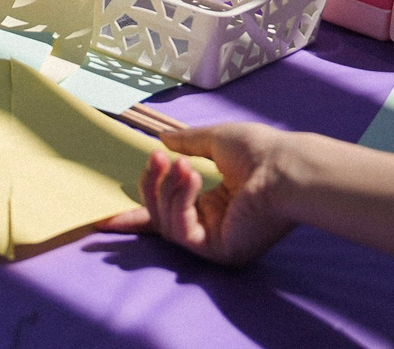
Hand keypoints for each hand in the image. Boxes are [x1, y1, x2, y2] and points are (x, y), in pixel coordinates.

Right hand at [101, 124, 298, 266]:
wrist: (287, 168)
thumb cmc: (261, 151)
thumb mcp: (215, 140)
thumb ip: (187, 144)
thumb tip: (163, 140)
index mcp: (214, 205)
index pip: (168, 213)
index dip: (138, 215)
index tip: (106, 221)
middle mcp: (212, 228)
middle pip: (159, 216)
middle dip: (151, 186)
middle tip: (157, 158)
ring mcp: (215, 243)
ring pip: (166, 222)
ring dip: (166, 189)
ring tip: (181, 164)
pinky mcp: (218, 252)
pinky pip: (181, 231)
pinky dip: (179, 201)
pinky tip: (192, 176)